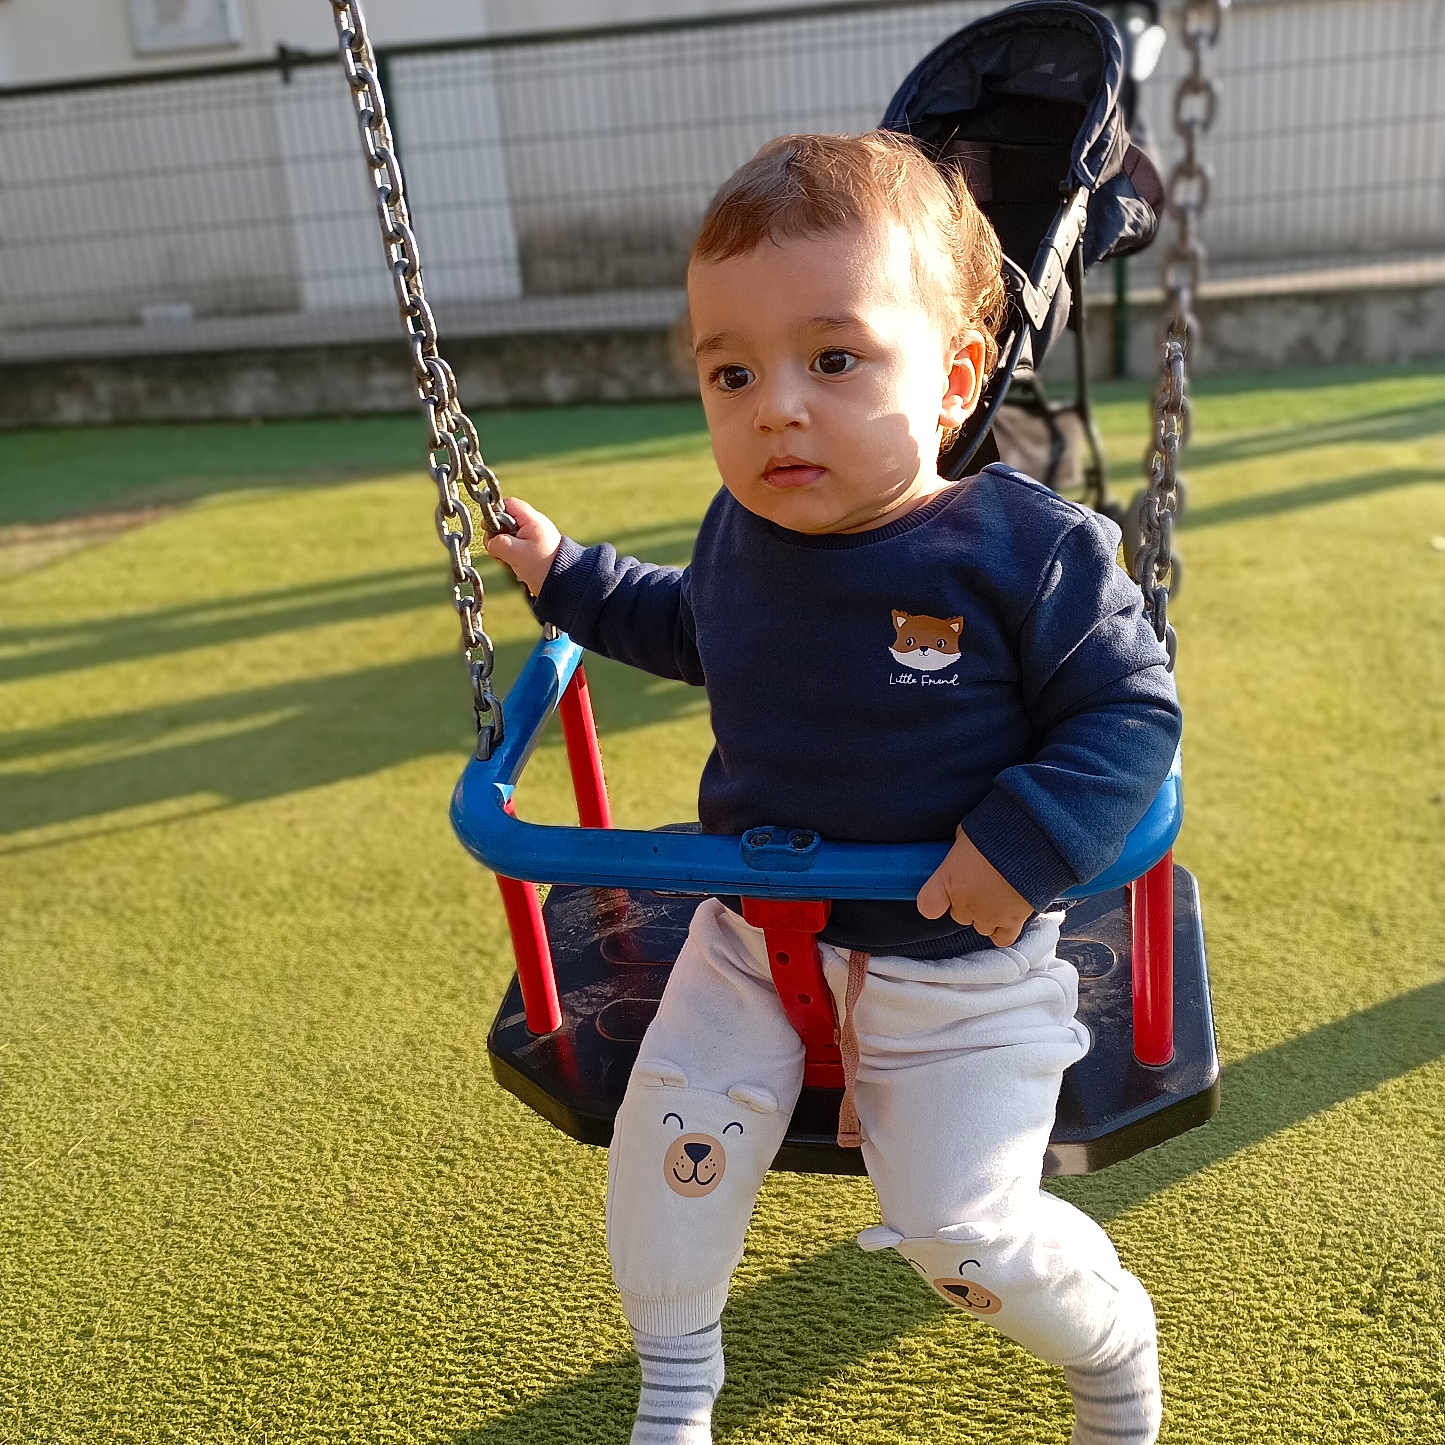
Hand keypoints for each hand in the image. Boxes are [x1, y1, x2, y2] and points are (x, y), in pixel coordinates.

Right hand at [483, 496, 561, 597]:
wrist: (563, 582)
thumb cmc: (543, 566)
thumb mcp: (516, 554)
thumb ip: (499, 543)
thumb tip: (490, 540)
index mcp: (532, 520)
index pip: (509, 504)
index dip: (495, 512)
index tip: (489, 526)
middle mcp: (533, 525)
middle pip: (505, 520)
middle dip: (497, 534)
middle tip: (498, 548)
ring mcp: (532, 537)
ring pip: (507, 534)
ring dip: (502, 546)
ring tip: (507, 559)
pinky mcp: (531, 548)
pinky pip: (513, 545)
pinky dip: (509, 554)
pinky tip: (510, 563)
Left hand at [916, 826, 1032, 946]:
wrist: (1031, 843)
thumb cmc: (996, 831)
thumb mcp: (966, 833)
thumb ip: (960, 850)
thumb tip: (962, 850)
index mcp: (948, 880)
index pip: (928, 905)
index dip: (934, 901)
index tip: (941, 895)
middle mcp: (964, 902)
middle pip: (958, 914)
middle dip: (967, 902)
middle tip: (981, 884)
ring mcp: (988, 915)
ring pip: (980, 926)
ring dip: (986, 914)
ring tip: (998, 895)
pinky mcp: (1013, 921)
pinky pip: (1002, 938)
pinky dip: (1003, 931)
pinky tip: (1007, 916)